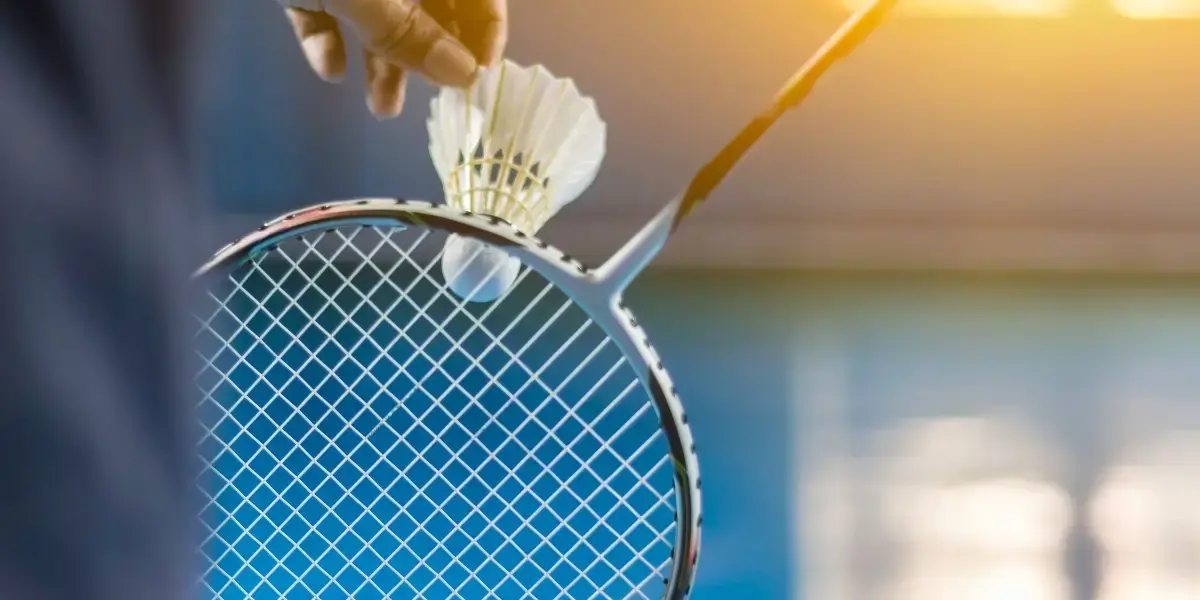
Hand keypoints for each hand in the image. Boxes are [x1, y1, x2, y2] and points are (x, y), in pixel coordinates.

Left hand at [280, 0, 507, 118]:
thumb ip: (410, 33)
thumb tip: (464, 76)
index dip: (485, 34)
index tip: (474, 81)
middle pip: (430, 4)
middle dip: (427, 56)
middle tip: (428, 101)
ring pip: (379, 9)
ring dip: (381, 58)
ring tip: (380, 107)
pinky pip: (326, 5)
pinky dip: (329, 35)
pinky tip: (329, 69)